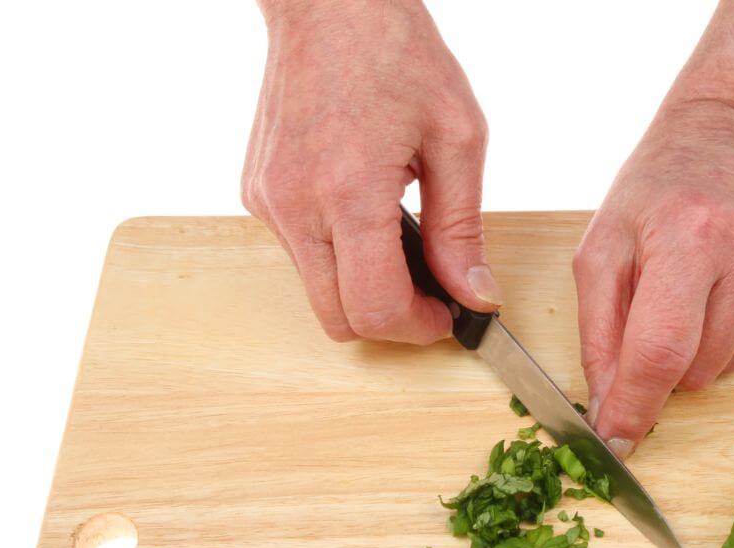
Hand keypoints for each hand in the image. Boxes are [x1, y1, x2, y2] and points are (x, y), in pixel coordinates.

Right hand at [242, 0, 499, 344]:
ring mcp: (269, 202)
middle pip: (339, 320)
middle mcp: (296, 206)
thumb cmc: (395, 53)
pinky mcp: (259, 194)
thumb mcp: (457, 137)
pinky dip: (339, 257)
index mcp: (349, 193)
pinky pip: (301, 256)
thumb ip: (463, 228)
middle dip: (391, 321)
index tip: (448, 315)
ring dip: (363, 288)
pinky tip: (368, 216)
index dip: (419, 328)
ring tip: (402, 242)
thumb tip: (474, 293)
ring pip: (317, 293)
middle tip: (431, 294)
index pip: (376, 308)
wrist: (327, 3)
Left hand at [575, 100, 733, 455]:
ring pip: (732, 365)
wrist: (732, 136)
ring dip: (705, 344)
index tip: (616, 442)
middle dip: (667, 360)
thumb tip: (610, 412)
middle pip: (697, 369)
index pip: (662, 350)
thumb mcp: (601, 249)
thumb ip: (599, 335)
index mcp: (690, 236)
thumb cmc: (655, 193)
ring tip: (702, 285)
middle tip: (663, 303)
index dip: (636, 405)